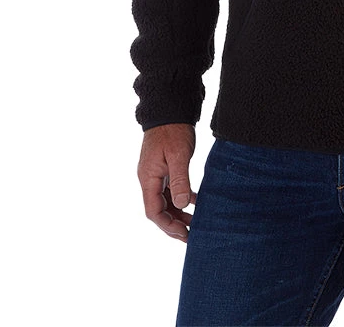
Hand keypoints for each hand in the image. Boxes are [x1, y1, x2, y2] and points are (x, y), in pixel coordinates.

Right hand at [138, 123, 197, 241]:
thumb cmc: (173, 130)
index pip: (153, 211)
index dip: (167, 225)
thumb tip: (180, 205)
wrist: (170, 109)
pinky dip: (180, 198)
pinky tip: (194, 202)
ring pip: (164, 201)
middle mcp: (148, 178)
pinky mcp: (163, 168)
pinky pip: (169, 190)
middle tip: (191, 235)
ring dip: (178, 213)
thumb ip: (179, 180)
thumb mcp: (178, 154)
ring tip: (195, 222)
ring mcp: (155, 174)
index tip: (184, 233)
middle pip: (158, 210)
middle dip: (173, 224)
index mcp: (148, 178)